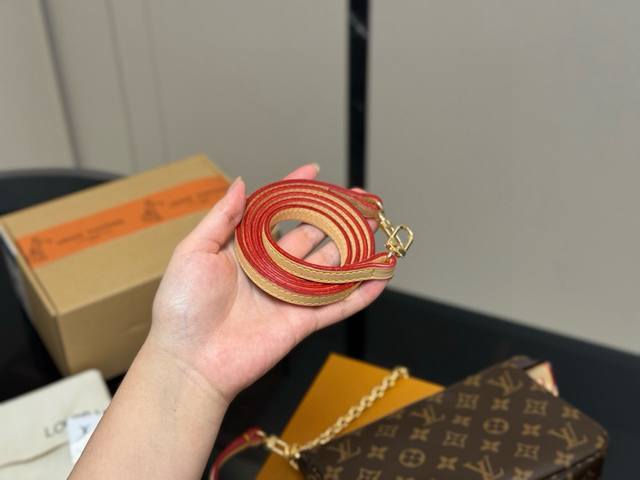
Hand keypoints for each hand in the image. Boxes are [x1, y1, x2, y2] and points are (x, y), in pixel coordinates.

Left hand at [148, 164, 386, 402]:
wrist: (188, 361)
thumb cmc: (182, 306)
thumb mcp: (194, 251)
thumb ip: (222, 218)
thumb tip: (241, 182)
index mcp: (245, 249)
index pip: (276, 213)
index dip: (296, 191)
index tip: (315, 171)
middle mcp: (271, 269)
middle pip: (312, 236)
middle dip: (336, 217)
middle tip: (361, 200)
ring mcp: (289, 296)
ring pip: (330, 267)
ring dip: (354, 248)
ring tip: (377, 226)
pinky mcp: (301, 322)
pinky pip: (337, 305)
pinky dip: (361, 293)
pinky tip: (380, 275)